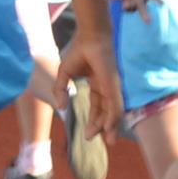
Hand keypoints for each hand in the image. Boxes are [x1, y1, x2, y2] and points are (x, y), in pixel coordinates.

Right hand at [60, 26, 126, 148]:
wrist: (89, 37)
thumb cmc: (78, 50)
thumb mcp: (64, 74)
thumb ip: (61, 90)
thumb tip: (61, 107)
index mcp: (97, 83)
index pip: (97, 106)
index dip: (93, 120)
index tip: (87, 134)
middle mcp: (107, 87)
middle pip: (106, 112)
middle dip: (103, 127)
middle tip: (100, 141)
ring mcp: (112, 87)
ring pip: (114, 112)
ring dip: (111, 127)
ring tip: (109, 141)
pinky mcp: (114, 85)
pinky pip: (115, 105)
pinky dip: (113, 118)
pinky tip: (109, 128)